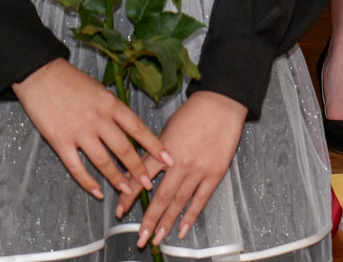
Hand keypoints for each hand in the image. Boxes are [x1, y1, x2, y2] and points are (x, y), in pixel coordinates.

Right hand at [11, 58, 166, 201]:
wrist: (41, 75)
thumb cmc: (71, 80)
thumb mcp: (100, 90)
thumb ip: (113, 109)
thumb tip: (127, 126)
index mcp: (111, 105)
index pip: (138, 129)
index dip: (154, 146)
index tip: (168, 158)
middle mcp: (99, 120)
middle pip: (123, 148)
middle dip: (138, 168)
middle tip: (149, 183)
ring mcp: (79, 132)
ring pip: (102, 161)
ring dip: (116, 177)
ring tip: (127, 190)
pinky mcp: (60, 142)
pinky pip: (76, 167)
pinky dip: (87, 181)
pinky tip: (96, 191)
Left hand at [136, 90, 244, 249]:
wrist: (222, 102)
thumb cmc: (193, 112)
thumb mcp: (166, 130)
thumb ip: (154, 153)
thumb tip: (139, 174)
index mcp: (163, 150)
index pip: (140, 178)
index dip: (128, 197)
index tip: (120, 212)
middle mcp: (179, 163)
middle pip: (161, 197)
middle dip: (149, 220)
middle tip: (140, 238)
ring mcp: (199, 169)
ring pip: (179, 202)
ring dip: (167, 222)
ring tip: (157, 238)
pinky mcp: (215, 172)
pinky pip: (201, 199)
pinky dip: (191, 215)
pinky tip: (183, 229)